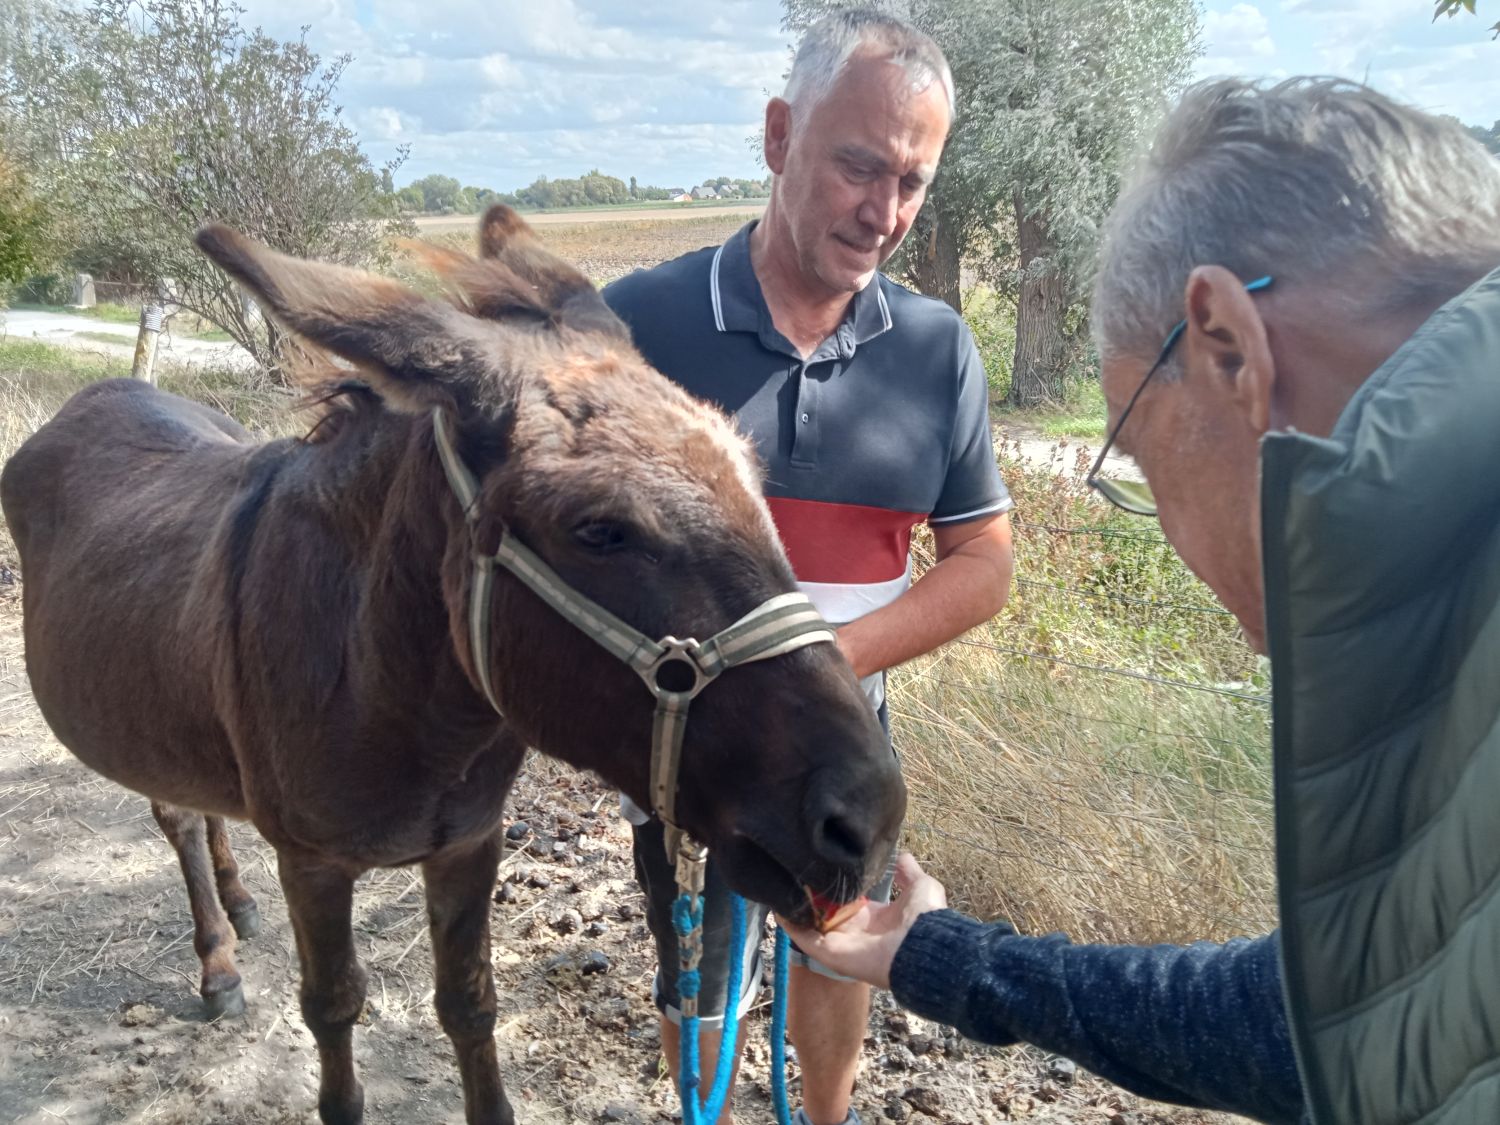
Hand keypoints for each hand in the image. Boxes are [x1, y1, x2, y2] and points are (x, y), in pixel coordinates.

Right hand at [776, 853, 946, 990]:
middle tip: (794, 872)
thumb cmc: (924, 919)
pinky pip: (804, 938)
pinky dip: (790, 924)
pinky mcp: (829, 952)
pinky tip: (778, 904)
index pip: (848, 902)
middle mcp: (854, 930)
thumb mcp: (920, 886)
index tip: (821, 869)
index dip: (835, 888)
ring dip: (796, 908)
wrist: (924, 948)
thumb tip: (902, 855)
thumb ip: (908, 872)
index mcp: (874, 917)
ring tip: (779, 884)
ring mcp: (840, 943)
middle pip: (825, 914)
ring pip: (811, 924)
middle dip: (811, 896)